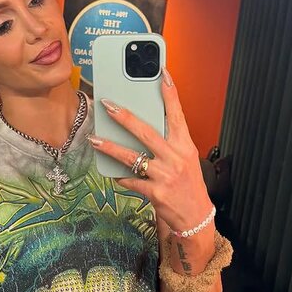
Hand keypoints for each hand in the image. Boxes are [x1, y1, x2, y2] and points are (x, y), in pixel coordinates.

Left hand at [88, 67, 212, 232]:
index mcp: (185, 146)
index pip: (177, 115)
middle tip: (108, 104)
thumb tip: (141, 129)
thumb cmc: (189, 185)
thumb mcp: (186, 160)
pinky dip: (119, 177)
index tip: (162, 73)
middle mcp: (175, 158)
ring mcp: (165, 176)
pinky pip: (130, 181)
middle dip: (124, 117)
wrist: (196, 217)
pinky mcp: (154, 193)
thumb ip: (168, 144)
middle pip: (146, 132)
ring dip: (110, 147)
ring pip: (132, 157)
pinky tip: (111, 173)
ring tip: (95, 139)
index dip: (170, 94)